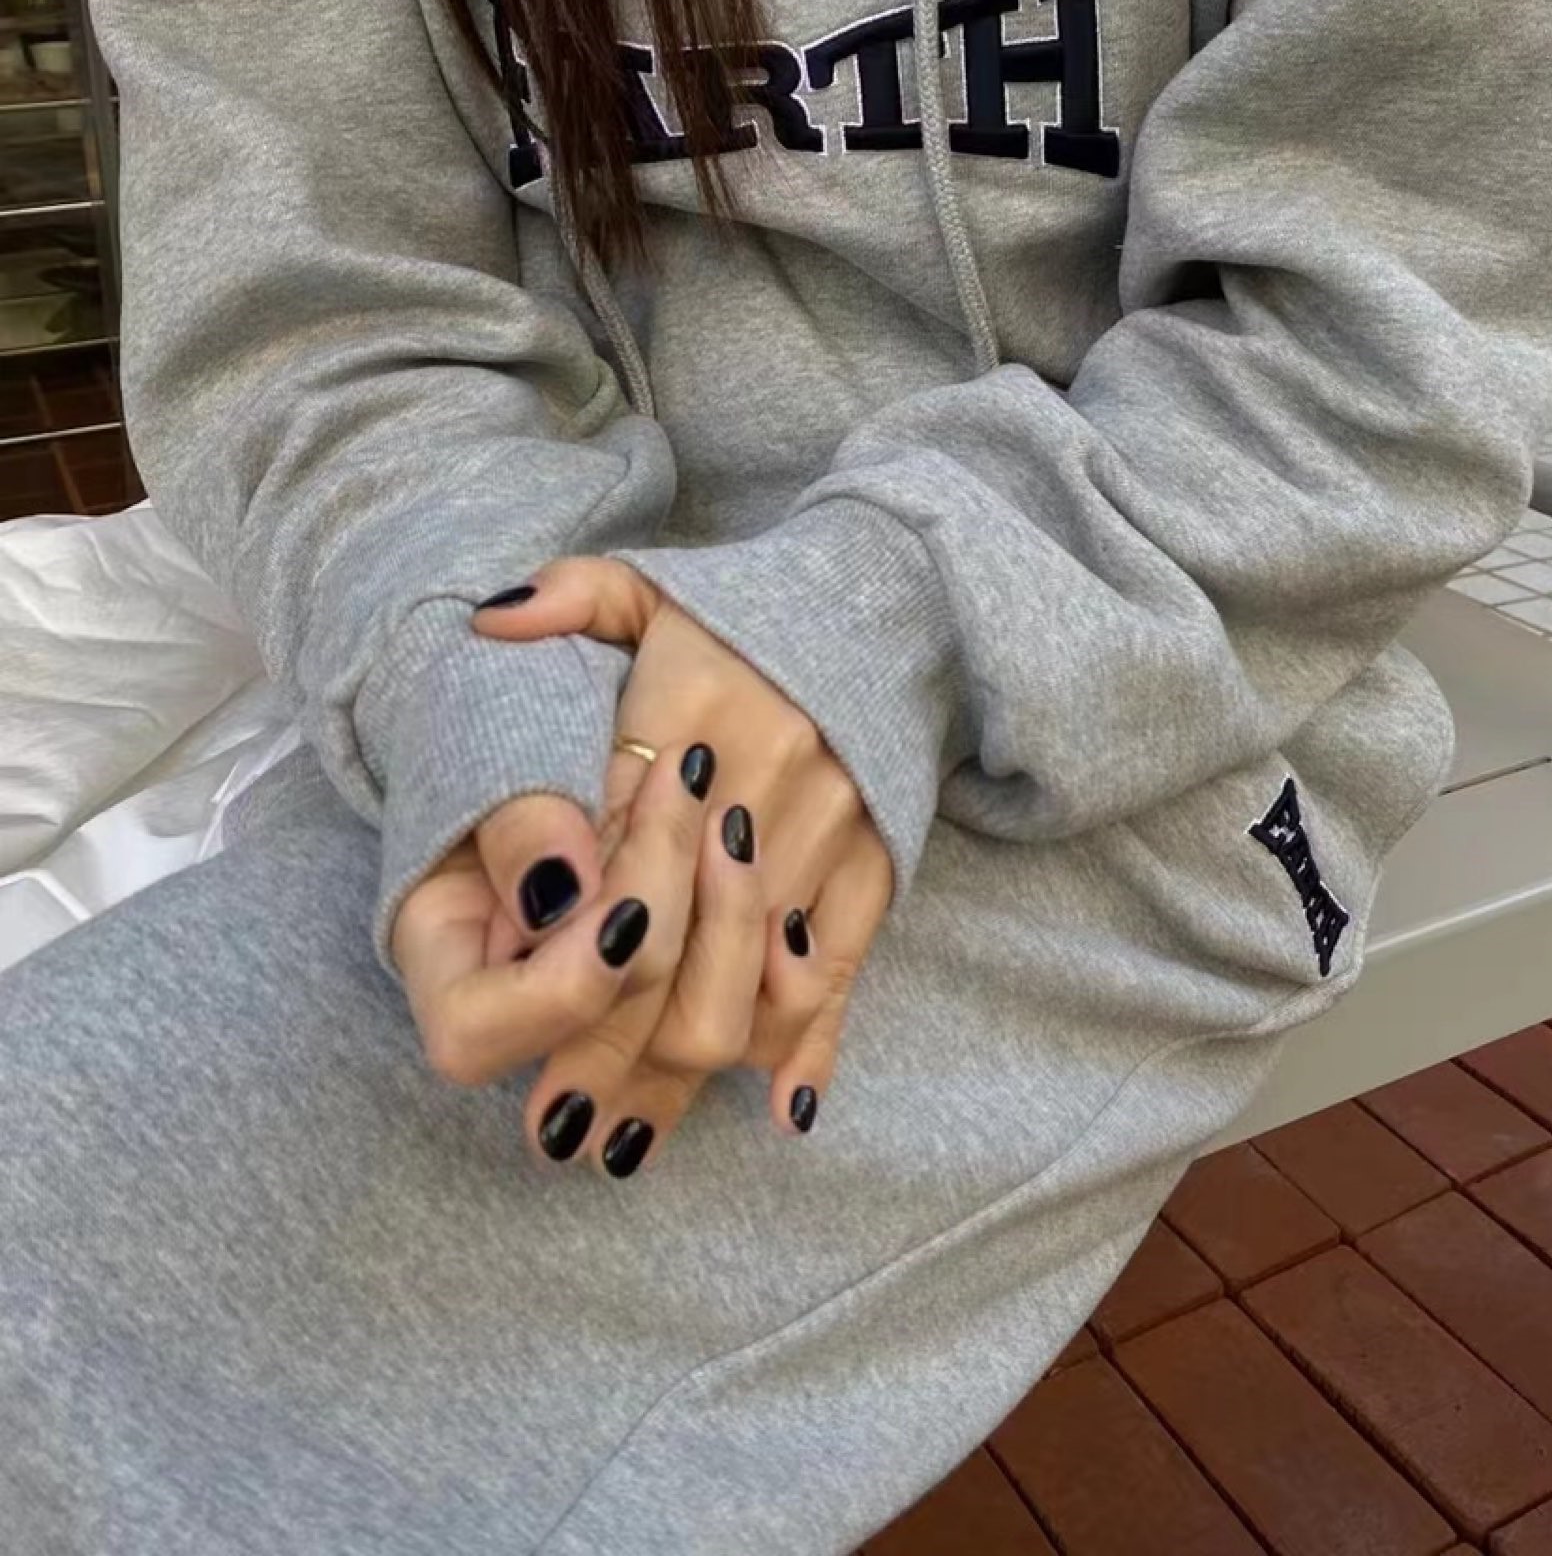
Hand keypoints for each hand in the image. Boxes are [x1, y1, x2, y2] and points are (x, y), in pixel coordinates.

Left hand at [473, 557, 893, 1170]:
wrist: (895, 604)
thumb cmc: (748, 612)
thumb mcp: (651, 587)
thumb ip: (566, 600)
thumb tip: (485, 624)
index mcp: (680, 722)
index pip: (601, 868)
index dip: (555, 959)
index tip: (509, 1035)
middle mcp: (749, 793)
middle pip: (667, 961)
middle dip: (607, 1055)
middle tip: (557, 1127)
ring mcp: (820, 838)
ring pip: (746, 992)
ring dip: (685, 1073)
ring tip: (623, 1135)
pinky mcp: (875, 867)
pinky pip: (837, 979)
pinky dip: (806, 1049)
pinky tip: (770, 1110)